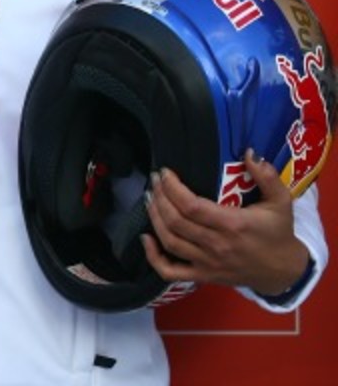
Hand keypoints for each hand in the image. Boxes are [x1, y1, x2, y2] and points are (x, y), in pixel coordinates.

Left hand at [142, 149, 309, 294]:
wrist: (283, 272)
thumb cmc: (278, 233)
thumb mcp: (281, 202)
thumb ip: (267, 177)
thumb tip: (249, 152)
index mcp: (233, 225)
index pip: (192, 206)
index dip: (172, 188)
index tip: (165, 172)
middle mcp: (217, 245)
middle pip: (176, 221)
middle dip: (159, 197)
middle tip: (154, 181)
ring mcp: (207, 263)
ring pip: (170, 241)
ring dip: (154, 218)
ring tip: (150, 199)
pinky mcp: (202, 276)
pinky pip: (170, 271)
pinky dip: (153, 257)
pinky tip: (145, 238)